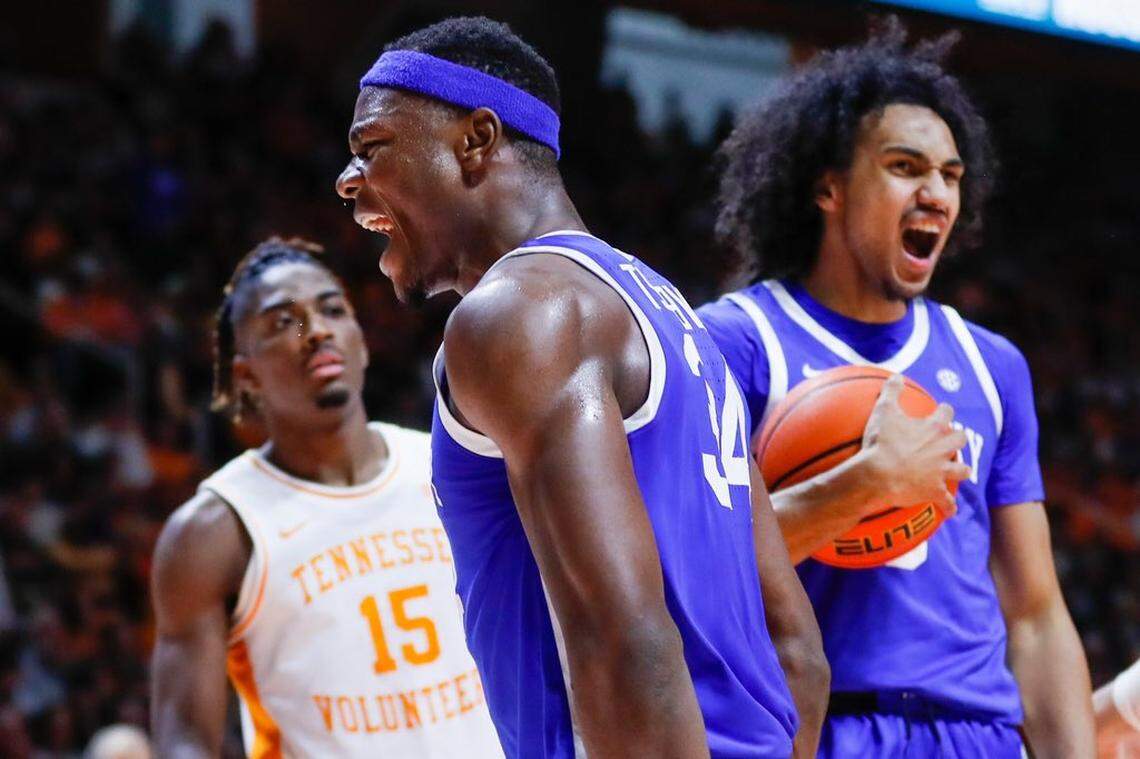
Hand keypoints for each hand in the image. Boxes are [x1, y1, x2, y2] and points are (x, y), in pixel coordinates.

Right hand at [860, 374, 970, 517]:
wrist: (879, 475)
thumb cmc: (881, 442)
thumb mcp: (883, 410)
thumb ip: (891, 391)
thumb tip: (896, 376)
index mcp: (933, 427)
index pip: (946, 413)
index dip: (944, 411)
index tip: (940, 411)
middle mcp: (943, 448)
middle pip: (960, 439)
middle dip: (957, 438)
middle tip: (949, 439)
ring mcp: (941, 471)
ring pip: (962, 469)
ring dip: (960, 469)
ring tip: (957, 470)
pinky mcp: (935, 491)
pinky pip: (947, 502)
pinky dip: (949, 506)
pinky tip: (950, 510)